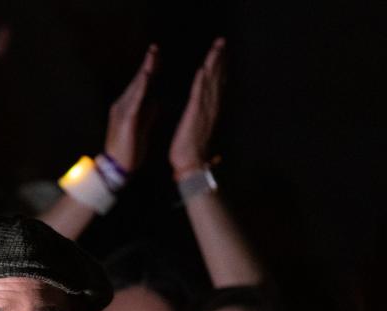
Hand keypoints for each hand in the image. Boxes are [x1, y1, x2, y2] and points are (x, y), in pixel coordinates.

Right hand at [104, 44, 157, 171]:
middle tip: (155, 48)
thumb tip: (157, 101)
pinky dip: (140, 87)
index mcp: (129, 108)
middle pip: (137, 82)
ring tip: (152, 56)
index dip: (150, 70)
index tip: (157, 57)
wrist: (117, 168)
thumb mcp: (142, 127)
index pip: (141, 86)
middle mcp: (122, 106)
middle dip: (147, 64)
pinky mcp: (125, 119)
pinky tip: (147, 76)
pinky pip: (134, 100)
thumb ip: (148, 113)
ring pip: (135, 87)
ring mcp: (122, 112)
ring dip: (144, 71)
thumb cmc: (130, 151)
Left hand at [169, 38, 225, 174]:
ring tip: (216, 48)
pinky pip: (198, 96)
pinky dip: (201, 82)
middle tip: (222, 42)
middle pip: (217, 79)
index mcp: (209, 111)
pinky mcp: (194, 116)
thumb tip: (201, 112)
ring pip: (211, 83)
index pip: (215, 85)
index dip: (219, 69)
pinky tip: (202, 69)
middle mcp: (210, 108)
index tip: (220, 53)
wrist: (190, 166)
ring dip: (214, 64)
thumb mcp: (197, 131)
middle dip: (220, 60)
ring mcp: (204, 112)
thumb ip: (201, 119)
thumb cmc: (191, 152)